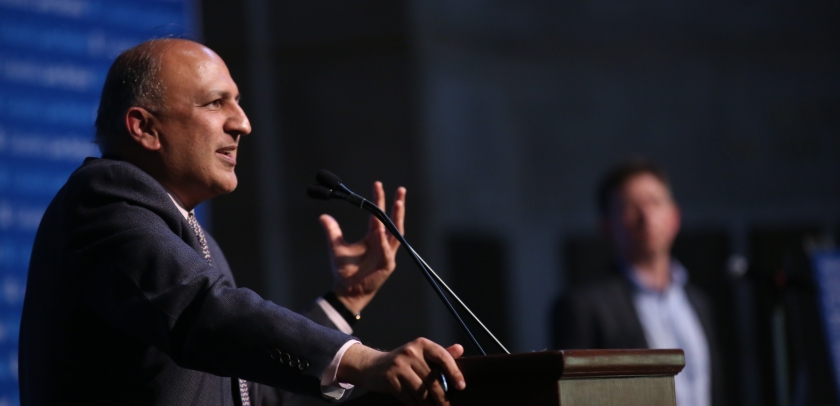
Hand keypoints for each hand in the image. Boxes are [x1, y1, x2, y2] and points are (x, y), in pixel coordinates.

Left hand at [319, 182, 405, 313]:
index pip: (378, 216)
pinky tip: (379, 230)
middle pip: (393, 221)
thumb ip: (333, 231)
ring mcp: (387, 254)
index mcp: (374, 238)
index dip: (379, 201)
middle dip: (398, 206)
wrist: (346, 291)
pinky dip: (383, 241)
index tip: (377, 185)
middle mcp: (383, 244)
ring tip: (397, 202)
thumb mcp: (337, 246)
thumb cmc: (345, 270)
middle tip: (400, 190)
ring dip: (396, 218)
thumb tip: (323, 216)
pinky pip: (386, 251)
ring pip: (395, 233)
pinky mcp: (386, 266)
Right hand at [338, 338, 465, 404]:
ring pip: (421, 391)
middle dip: (442, 397)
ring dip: (430, 405)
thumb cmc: (402, 362)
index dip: (454, 372)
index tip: (461, 386)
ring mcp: (399, 365)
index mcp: (422, 344)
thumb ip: (441, 353)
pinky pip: (408, 398)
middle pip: (432, 379)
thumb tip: (460, 349)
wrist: (372, 366)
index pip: (442, 357)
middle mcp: (411, 352)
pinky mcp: (390, 379)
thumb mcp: (421, 353)